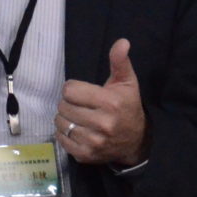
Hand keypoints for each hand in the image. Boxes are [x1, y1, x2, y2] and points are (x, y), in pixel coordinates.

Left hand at [55, 38, 147, 166]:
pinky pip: (61, 139)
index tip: (82, 91)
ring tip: (77, 116)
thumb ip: (119, 61)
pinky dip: (64, 133)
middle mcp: (102, 124)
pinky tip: (76, 129)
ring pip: (60, 123)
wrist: (136, 141)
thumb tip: (122, 41)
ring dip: (64, 117)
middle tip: (79, 105)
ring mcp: (93, 142)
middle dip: (68, 103)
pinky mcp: (85, 155)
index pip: (70, 91)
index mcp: (110, 103)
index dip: (73, 89)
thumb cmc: (128, 107)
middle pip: (63, 106)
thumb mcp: (126, 82)